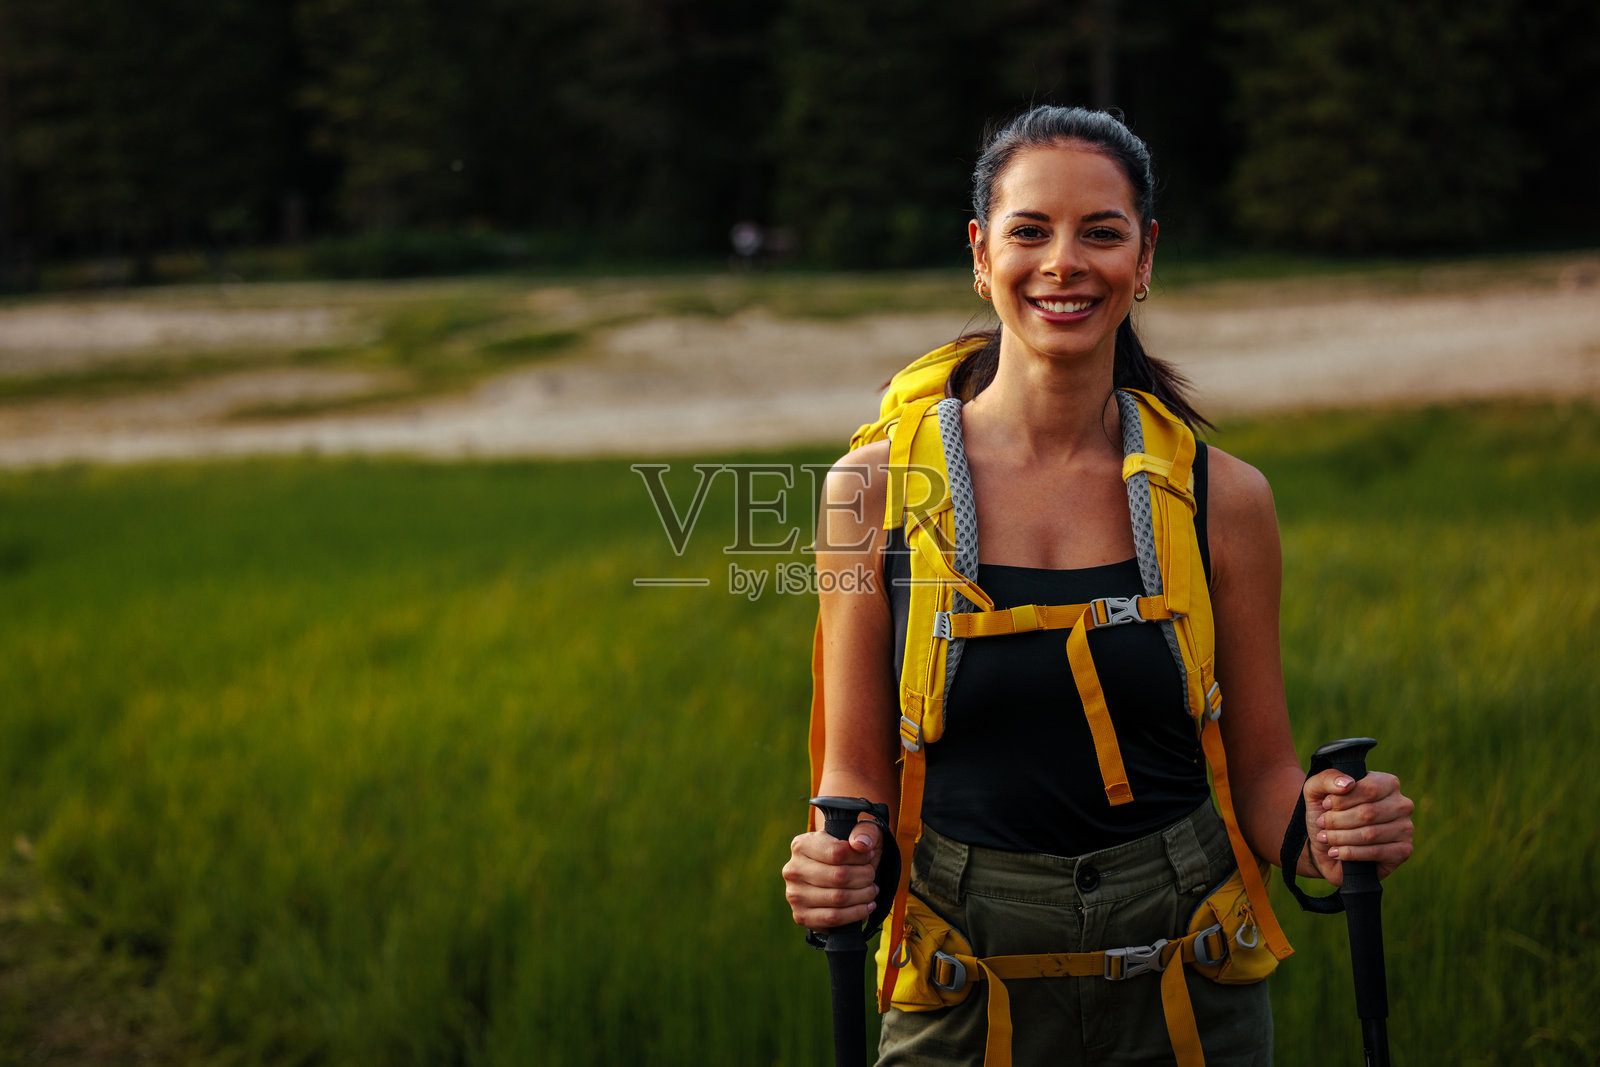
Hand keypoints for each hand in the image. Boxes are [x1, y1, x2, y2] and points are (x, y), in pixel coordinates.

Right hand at [782, 819, 883, 931]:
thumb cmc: (847, 854)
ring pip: (839, 898)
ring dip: (863, 896)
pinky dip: (856, 914)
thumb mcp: (858, 834)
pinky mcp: (801, 916)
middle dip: (864, 877)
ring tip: (871, 891)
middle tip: (872, 877)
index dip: (860, 857)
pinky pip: (834, 918)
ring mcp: (794, 895)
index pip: (837, 852)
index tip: (870, 857)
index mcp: (801, 844)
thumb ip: (865, 831)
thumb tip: (861, 844)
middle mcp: (793, 869)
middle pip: (840, 876)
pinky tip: (866, 907)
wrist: (832, 878)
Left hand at [1304, 769, 1414, 886]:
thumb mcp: (1317, 790)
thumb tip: (1348, 783)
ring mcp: (1406, 828)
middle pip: (1368, 813)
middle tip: (1321, 824)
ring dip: (1341, 837)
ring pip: (1371, 834)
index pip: (1369, 788)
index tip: (1325, 805)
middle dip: (1338, 820)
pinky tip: (1336, 852)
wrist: (1324, 845)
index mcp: (1387, 783)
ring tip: (1325, 837)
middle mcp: (1402, 804)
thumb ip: (1328, 779)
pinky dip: (1350, 853)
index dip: (1343, 799)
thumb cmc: (1326, 813)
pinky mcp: (1403, 851)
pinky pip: (1376, 852)